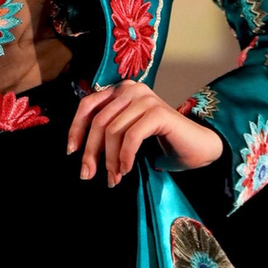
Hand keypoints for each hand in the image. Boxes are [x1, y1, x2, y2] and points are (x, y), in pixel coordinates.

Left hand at [66, 82, 224, 184]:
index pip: (88, 105)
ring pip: (113, 131)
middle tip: (88, 175)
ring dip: (110, 160)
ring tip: (114, 178)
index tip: (72, 152)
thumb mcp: (126, 134)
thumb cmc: (160, 143)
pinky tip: (127, 170)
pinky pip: (131, 137)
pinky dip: (126, 157)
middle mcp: (131, 89)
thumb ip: (107, 131)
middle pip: (99, 121)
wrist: (196, 148)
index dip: (76, 129)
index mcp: (120, 90)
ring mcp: (145, 98)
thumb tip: (78, 151)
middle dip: (91, 152)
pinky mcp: (158, 112)